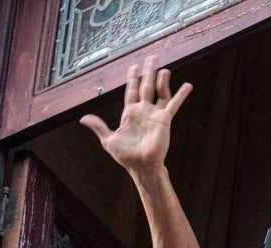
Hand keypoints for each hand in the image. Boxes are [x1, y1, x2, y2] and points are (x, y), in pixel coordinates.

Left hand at [80, 55, 191, 174]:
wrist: (141, 166)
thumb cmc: (125, 156)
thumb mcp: (109, 140)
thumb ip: (98, 127)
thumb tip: (83, 119)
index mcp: (129, 113)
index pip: (131, 91)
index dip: (132, 78)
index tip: (134, 66)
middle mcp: (143, 111)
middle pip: (146, 86)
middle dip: (148, 72)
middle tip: (152, 57)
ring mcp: (154, 114)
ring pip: (159, 92)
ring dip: (162, 80)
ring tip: (164, 69)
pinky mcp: (164, 120)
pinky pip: (173, 104)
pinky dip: (180, 95)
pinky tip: (187, 86)